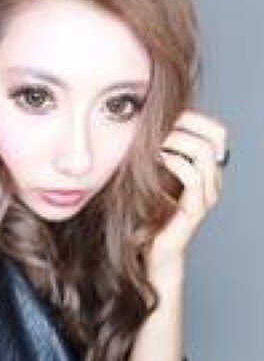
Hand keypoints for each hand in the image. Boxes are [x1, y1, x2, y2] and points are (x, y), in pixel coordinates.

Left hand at [150, 109, 228, 265]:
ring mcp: (206, 195)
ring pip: (205, 153)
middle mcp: (211, 180)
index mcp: (204, 168)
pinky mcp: (195, 210)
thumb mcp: (151, 172)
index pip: (216, 131)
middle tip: (158, 125)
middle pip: (214, 137)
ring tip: (154, 141)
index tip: (166, 113)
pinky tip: (157, 158)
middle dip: (185, 125)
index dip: (194, 117)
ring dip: (176, 141)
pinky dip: (175, 162)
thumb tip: (144, 117)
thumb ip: (157, 150)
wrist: (148, 246)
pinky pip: (194, 177)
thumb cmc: (145, 208)